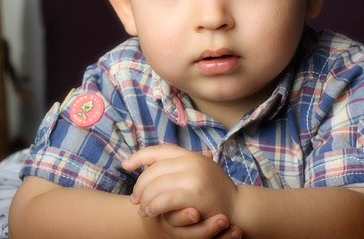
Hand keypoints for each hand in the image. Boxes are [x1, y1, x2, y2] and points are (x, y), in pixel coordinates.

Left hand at [123, 145, 241, 237]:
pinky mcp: (195, 193)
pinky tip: (151, 213)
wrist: (237, 207)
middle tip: (135, 199)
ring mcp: (194, 176)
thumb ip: (179, 165)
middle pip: (153, 170)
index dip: (139, 157)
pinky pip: (164, 199)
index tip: (126, 165)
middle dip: (140, 185)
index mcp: (190, 154)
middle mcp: (191, 161)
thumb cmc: (214, 191)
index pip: (158, 150)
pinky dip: (153, 206)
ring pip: (156, 185)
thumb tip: (154, 161)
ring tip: (142, 209)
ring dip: (145, 199)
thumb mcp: (199, 169)